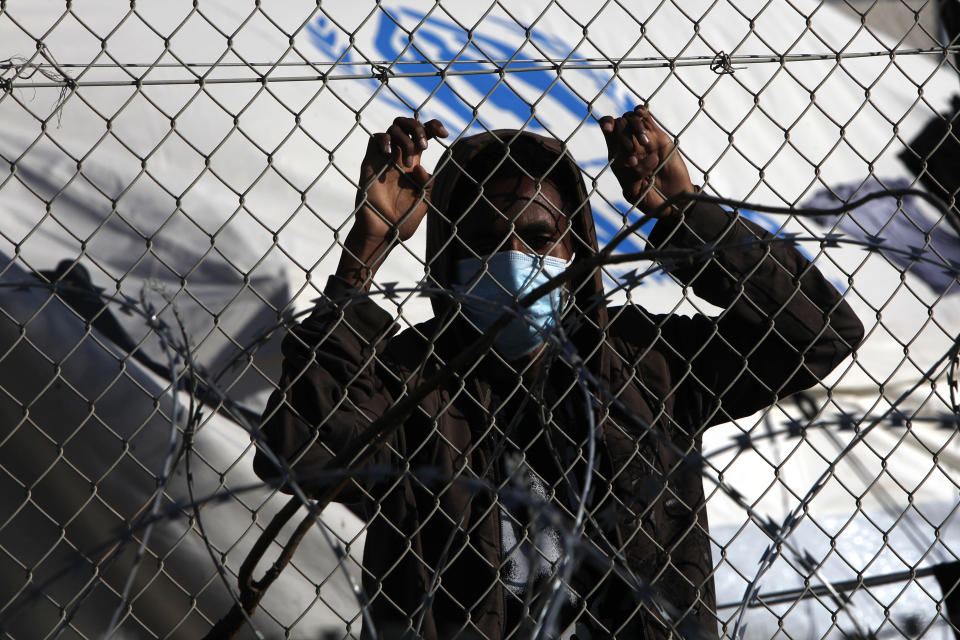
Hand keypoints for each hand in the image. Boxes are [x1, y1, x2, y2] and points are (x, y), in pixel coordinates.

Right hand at [354, 117, 448, 240]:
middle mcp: (399, 157)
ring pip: (393, 128)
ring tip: (409, 164)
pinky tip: (391, 155)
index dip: (433, 127)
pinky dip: (384, 141)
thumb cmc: (404, 220)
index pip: (423, 134)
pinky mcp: (370, 163)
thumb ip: (428, 184)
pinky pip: (375, 139)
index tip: (445, 134)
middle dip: (418, 128)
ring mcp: (385, 159)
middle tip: (424, 146)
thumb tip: (420, 168)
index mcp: (414, 164)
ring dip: (405, 140)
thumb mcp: (425, 201)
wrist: (384, 233)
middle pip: (407, 124)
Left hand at [599, 106, 692, 215]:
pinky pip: (647, 118)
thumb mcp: (635, 193)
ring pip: (632, 119)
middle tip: (633, 152)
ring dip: (636, 127)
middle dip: (623, 135)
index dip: (606, 125)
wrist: (673, 200)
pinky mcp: (659, 137)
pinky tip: (641, 113)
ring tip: (645, 144)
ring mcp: (644, 140)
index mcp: (617, 156)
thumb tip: (637, 159)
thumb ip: (632, 177)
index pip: (607, 131)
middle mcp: (628, 145)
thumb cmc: (651, 200)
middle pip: (619, 124)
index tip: (608, 129)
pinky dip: (642, 112)